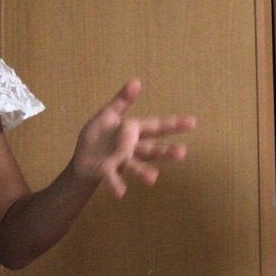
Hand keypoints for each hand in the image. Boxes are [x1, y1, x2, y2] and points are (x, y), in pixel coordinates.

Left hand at [70, 79, 195, 196]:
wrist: (82, 158)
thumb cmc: (98, 136)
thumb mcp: (109, 114)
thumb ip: (122, 100)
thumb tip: (137, 81)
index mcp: (133, 132)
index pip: (157, 127)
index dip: (174, 124)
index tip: (193, 122)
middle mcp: (131, 149)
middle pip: (152, 150)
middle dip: (166, 151)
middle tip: (182, 153)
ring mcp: (120, 162)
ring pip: (135, 166)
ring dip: (144, 173)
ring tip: (153, 179)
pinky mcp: (106, 171)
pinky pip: (112, 178)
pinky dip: (117, 185)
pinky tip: (121, 193)